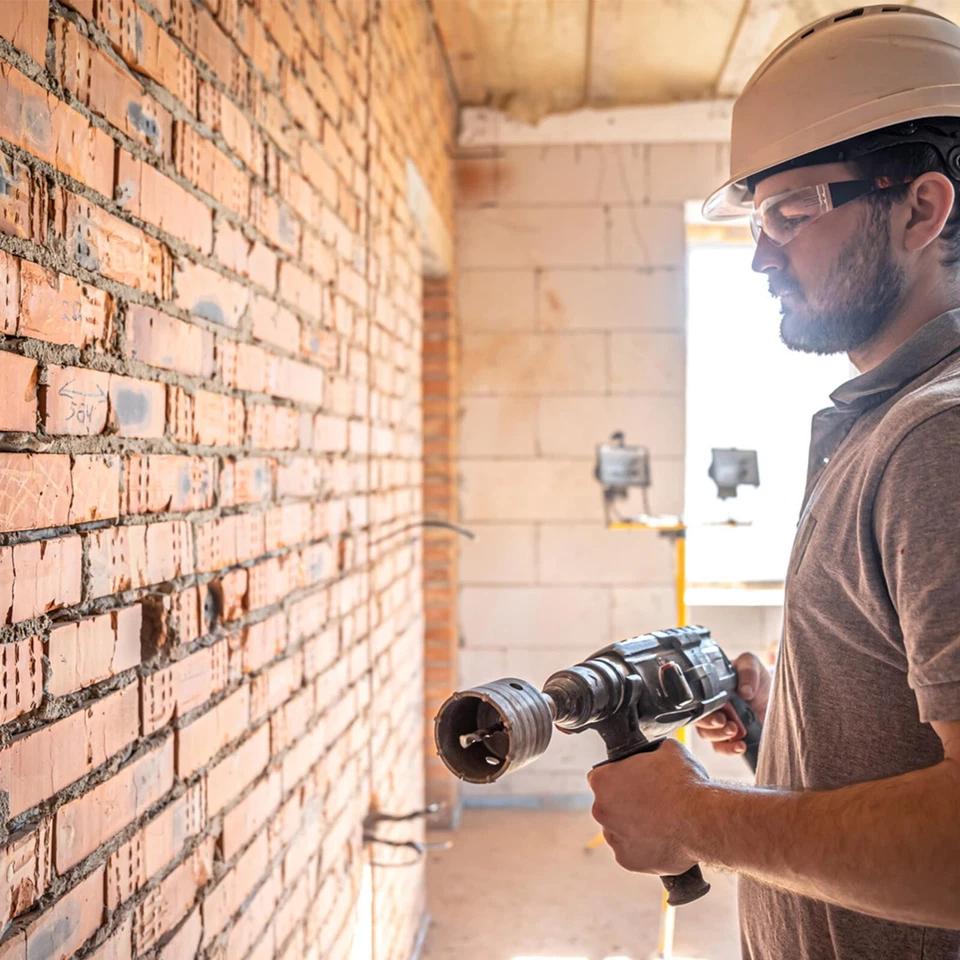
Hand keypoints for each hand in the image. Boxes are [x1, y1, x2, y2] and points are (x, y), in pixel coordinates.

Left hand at [587, 738, 709, 874]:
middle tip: (651, 801)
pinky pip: (632, 852)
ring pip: (619, 829)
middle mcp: (601, 810)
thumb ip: (650, 752)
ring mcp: (614, 838)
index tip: (634, 781)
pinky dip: (644, 848)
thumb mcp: (667, 750)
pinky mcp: (628, 861)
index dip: (619, 777)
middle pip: (609, 804)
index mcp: (603, 780)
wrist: (702, 821)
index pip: (601, 776)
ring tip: (660, 822)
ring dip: (633, 826)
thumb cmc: (685, 784)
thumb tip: (653, 753)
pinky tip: (662, 839)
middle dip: (625, 803)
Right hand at [694, 651, 770, 756]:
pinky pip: (721, 748)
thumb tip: (745, 691)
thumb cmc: (757, 678)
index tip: (719, 715)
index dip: (703, 711)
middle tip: (725, 722)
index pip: (697, 702)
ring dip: (719, 737)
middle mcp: (711, 706)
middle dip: (711, 725)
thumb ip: (748, 671)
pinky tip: (740, 746)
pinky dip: (728, 749)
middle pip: (700, 721)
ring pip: (708, 735)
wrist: (774, 695)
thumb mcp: (752, 664)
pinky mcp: (730, 737)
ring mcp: (720, 723)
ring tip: (736, 732)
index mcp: (710, 689)